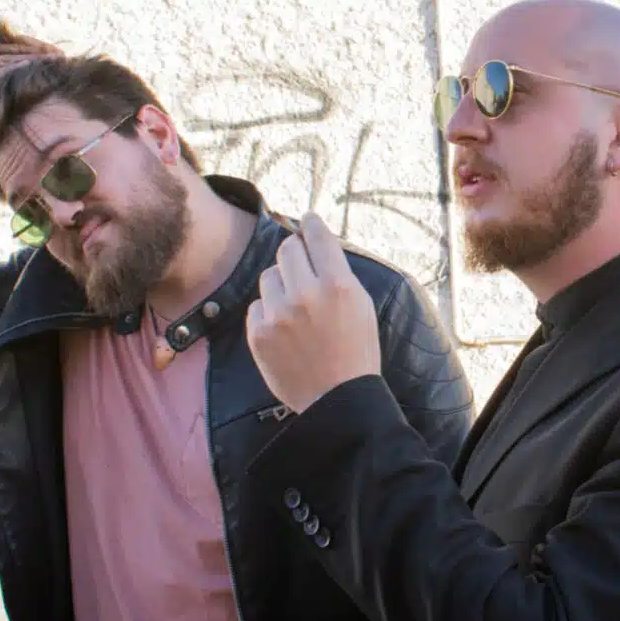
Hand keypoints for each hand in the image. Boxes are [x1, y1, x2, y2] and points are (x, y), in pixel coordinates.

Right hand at [0, 36, 62, 133]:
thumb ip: (5, 71)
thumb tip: (38, 66)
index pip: (12, 45)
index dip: (36, 47)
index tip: (58, 52)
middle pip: (13, 52)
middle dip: (38, 55)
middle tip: (61, 57)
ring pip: (7, 62)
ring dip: (32, 63)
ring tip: (53, 63)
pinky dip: (16, 75)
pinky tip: (33, 74)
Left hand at [247, 213, 381, 413]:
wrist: (337, 400)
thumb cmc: (356, 351)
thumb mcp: (362, 306)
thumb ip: (339, 272)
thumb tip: (315, 241)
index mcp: (339, 285)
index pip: (317, 236)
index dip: (312, 223)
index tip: (308, 220)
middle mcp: (307, 295)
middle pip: (288, 249)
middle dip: (295, 254)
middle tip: (303, 269)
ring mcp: (279, 314)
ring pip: (269, 276)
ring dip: (281, 285)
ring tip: (297, 310)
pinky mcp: (259, 333)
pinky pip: (258, 305)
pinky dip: (270, 312)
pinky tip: (286, 331)